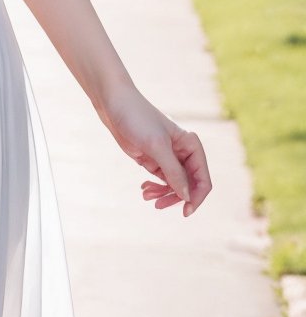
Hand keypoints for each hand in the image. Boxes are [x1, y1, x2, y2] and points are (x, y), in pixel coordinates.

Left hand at [96, 81, 211, 216]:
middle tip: (158, 205)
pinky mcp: (153, 159)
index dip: (197, 197)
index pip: (203, 178)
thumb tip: (187, 196)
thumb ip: (173, 172)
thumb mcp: (157, 146)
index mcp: (191, 145)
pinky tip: (144, 190)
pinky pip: (161, 180)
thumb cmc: (137, 119)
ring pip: (174, 185)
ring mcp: (168, 157)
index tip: (185, 211)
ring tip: (147, 196)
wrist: (114, 104)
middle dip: (176, 197)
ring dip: (164, 194)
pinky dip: (155, 188)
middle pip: (189, 185)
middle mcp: (183, 152)